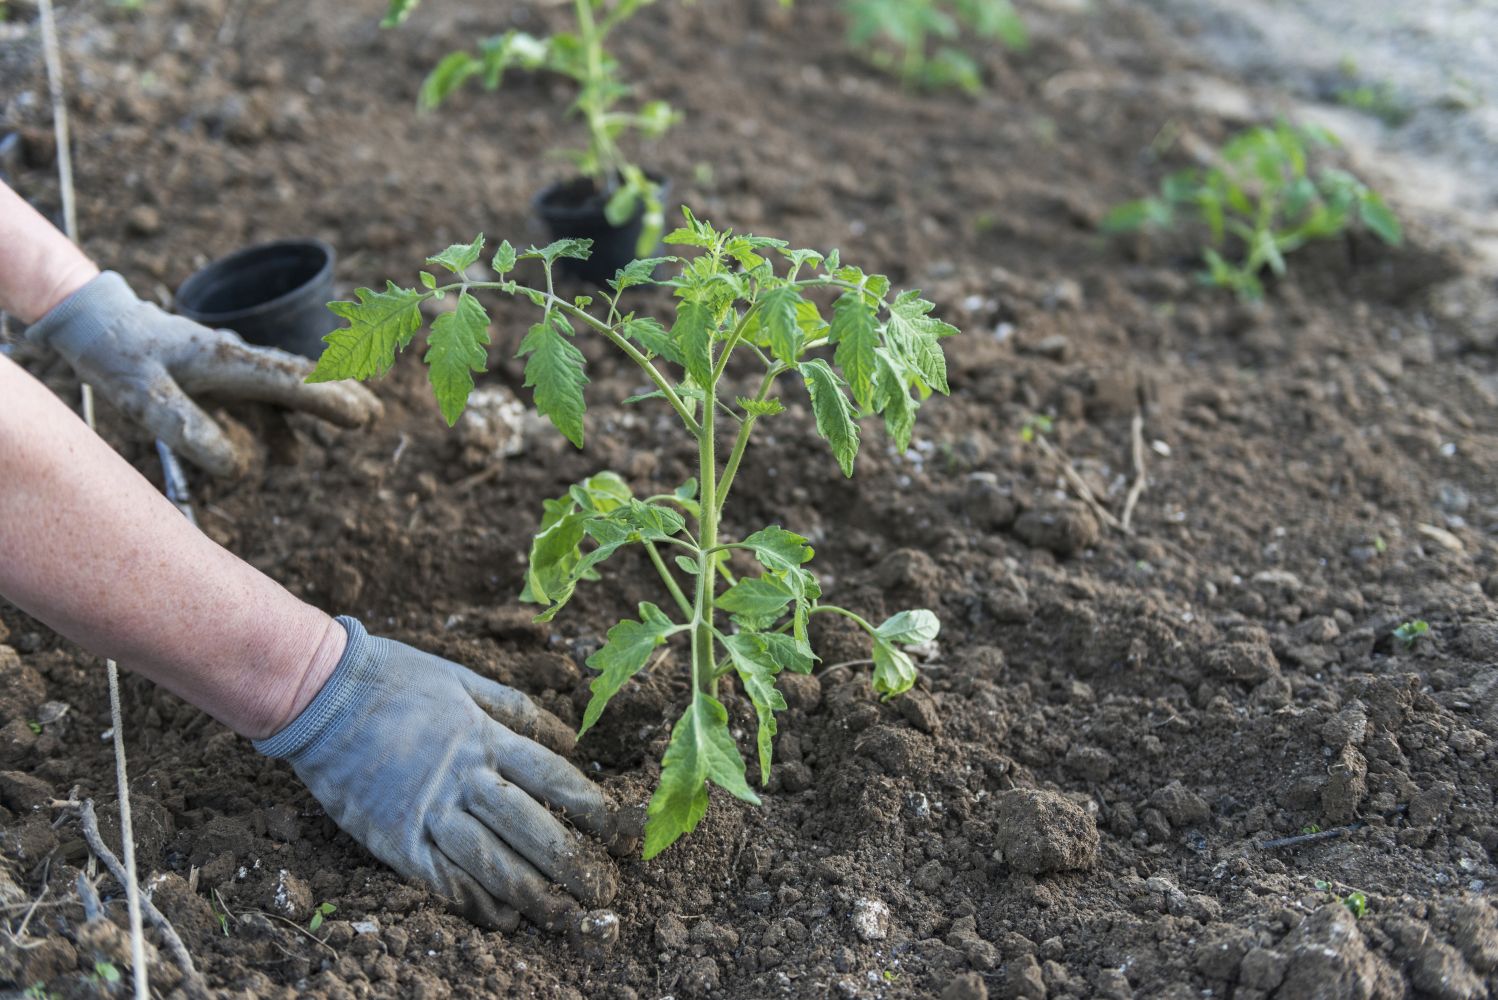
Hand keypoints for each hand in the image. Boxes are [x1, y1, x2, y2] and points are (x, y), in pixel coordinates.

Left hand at [24, 271, 380, 476]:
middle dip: (340, 392)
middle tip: (375, 413)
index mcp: (226, 361)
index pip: (288, 383)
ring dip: (318, 402)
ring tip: (357, 419)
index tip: (362, 416)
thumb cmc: (116, 355)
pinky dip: (285, 410)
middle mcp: (236, 358)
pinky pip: (261, 392)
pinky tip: (288, 446)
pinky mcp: (218, 370)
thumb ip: (186, 427)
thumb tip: (237, 466)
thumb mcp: (141, 396)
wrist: (95, 320)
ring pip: (285, 383)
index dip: (328, 400)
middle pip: (299, 376)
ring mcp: (229, 363)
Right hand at [254, 617, 635, 935]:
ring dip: (531, 893)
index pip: (555, 779)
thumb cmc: (395, 679)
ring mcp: (427, 811)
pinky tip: (501, 918)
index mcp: (485, 736)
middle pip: (531, 828)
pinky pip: (441, 879)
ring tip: (563, 915)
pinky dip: (475, 902)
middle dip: (572, 864)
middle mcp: (463, 777)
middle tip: (604, 893)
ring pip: (491, 862)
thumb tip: (570, 739)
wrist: (319, 694)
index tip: (621, 834)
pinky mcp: (392, 839)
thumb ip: (518, 711)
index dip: (593, 809)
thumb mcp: (465, 680)